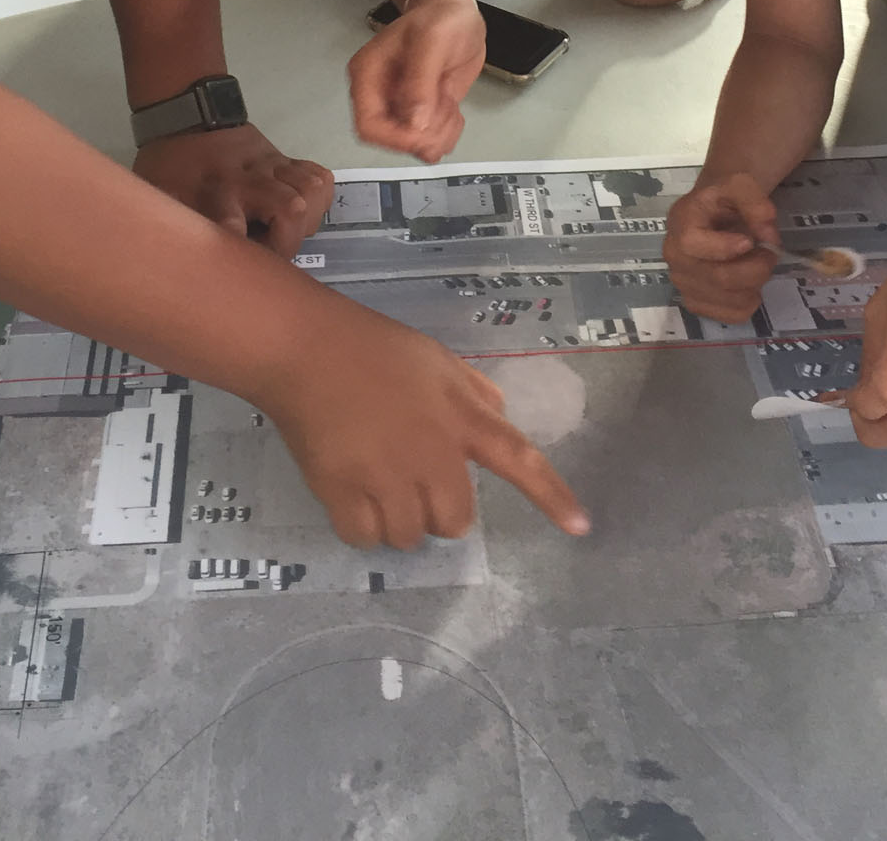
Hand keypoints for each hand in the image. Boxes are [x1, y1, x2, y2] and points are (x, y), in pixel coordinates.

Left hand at [133, 125, 332, 259]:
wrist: (186, 117)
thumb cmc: (171, 169)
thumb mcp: (158, 200)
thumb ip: (167, 233)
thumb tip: (164, 274)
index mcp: (213, 194)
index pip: (231, 226)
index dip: (240, 247)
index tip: (241, 270)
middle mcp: (248, 180)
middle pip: (290, 208)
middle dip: (287, 241)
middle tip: (269, 256)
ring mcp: (271, 166)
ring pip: (311, 191)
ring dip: (306, 219)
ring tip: (287, 232)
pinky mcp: (284, 159)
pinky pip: (319, 178)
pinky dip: (317, 198)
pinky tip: (302, 210)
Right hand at [255, 293, 591, 548]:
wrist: (304, 350)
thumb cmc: (371, 347)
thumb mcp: (434, 358)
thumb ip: (471, 390)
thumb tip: (498, 413)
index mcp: (459, 417)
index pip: (518, 458)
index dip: (551, 496)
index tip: (582, 528)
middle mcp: (431, 454)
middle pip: (455, 521)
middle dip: (439, 510)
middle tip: (413, 479)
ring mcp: (387, 477)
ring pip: (410, 537)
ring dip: (399, 521)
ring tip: (377, 481)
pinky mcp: (344, 493)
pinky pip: (367, 539)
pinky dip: (363, 527)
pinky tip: (352, 493)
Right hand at [347, 0, 486, 162]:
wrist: (457, 15)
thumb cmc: (440, 17)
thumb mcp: (432, 40)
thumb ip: (421, 80)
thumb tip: (414, 121)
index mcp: (368, 74)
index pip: (367, 125)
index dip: (395, 137)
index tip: (423, 131)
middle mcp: (381, 95)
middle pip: (390, 141)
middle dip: (422, 135)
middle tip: (444, 112)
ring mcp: (401, 106)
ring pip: (413, 145)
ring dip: (438, 135)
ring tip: (449, 106)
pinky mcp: (421, 113)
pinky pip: (430, 141)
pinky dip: (447, 134)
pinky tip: (453, 111)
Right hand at [663, 172, 777, 322]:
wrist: (712, 214)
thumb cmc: (725, 200)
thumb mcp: (740, 185)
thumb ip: (754, 201)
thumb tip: (767, 235)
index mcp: (680, 222)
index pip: (692, 243)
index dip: (723, 248)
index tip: (749, 242)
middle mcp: (674, 256)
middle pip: (719, 277)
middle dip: (756, 267)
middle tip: (770, 253)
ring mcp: (683, 283)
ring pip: (729, 299)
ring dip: (755, 284)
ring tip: (756, 264)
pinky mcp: (696, 303)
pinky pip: (731, 315)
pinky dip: (749, 302)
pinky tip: (747, 283)